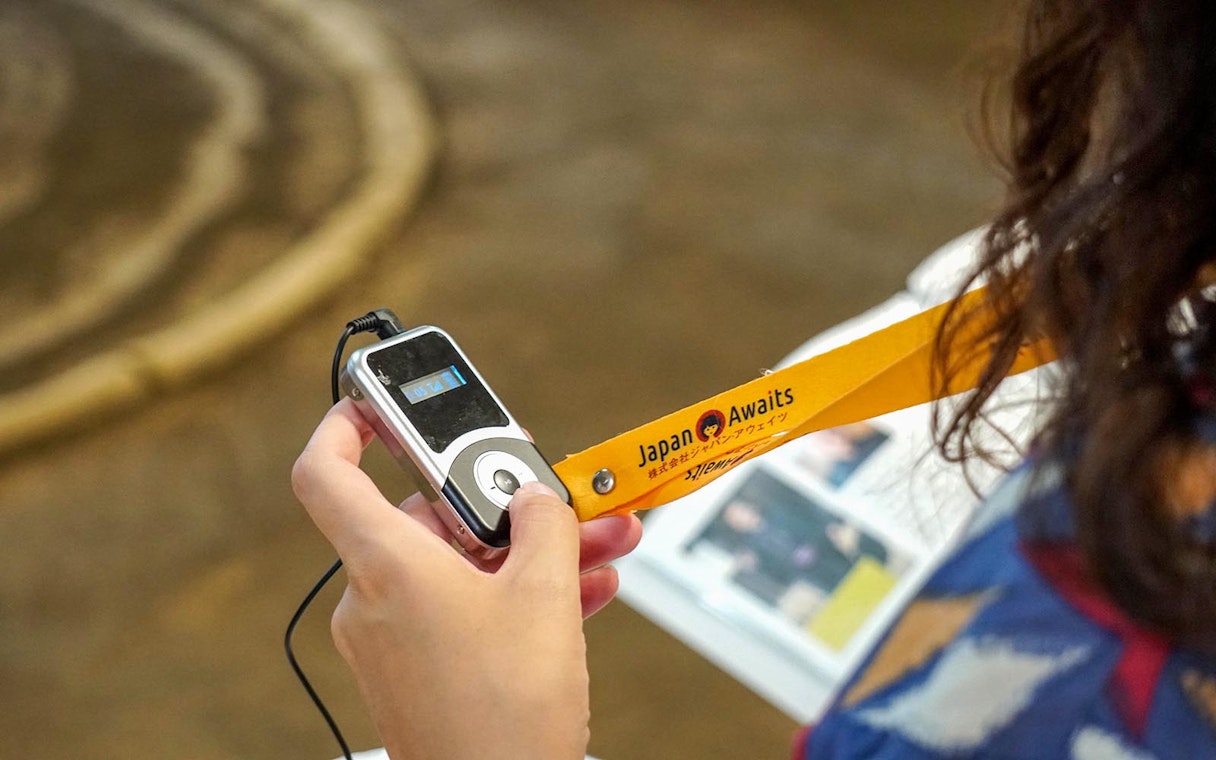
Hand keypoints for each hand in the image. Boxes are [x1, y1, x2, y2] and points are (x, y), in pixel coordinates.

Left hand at [291, 400, 641, 759]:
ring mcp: (394, 640)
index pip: (326, 474)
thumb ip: (543, 521)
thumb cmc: (508, 714)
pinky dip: (514, 594)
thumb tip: (536, 497)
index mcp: (388, 567)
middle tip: (560, 493)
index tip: (373, 401)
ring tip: (601, 545)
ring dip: (530, 552)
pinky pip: (464, 608)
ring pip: (461, 567)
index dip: (344, 425)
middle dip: (507, 505)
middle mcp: (376, 600)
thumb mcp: (545, 594)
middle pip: (429, 518)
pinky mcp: (417, 671)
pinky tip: (582, 591)